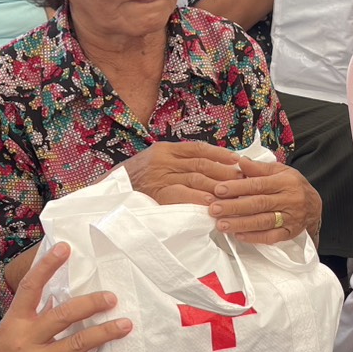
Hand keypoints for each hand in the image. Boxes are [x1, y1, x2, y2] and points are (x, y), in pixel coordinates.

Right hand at [0, 243, 131, 351]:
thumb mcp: (7, 333)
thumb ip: (30, 317)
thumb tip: (56, 295)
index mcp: (14, 323)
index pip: (30, 288)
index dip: (47, 266)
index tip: (65, 249)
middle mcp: (27, 340)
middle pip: (64, 315)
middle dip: (91, 304)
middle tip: (111, 298)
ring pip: (78, 343)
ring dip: (105, 332)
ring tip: (125, 325)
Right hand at [119, 141, 243, 205]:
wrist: (108, 192)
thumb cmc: (132, 180)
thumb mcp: (152, 162)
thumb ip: (174, 162)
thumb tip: (204, 166)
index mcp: (164, 150)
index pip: (197, 149)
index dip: (219, 154)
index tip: (237, 159)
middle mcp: (163, 161)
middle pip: (201, 164)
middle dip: (225, 171)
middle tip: (245, 177)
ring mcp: (160, 178)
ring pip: (196, 178)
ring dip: (218, 185)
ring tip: (236, 191)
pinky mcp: (157, 195)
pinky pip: (182, 195)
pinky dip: (199, 198)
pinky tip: (213, 202)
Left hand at [208, 157, 320, 244]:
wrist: (314, 206)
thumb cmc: (292, 186)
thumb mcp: (280, 171)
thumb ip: (259, 168)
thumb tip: (239, 161)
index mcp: (285, 181)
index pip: (258, 184)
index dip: (237, 187)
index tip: (218, 190)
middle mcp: (289, 200)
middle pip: (258, 204)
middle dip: (234, 207)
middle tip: (214, 209)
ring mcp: (291, 218)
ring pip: (263, 222)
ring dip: (240, 224)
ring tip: (221, 225)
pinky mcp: (290, 233)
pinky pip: (271, 237)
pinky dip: (254, 237)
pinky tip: (238, 236)